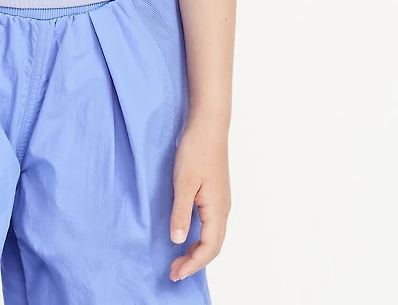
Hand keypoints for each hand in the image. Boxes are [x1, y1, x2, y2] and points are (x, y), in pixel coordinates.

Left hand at [168, 118, 230, 282]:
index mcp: (217, 210)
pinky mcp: (215, 193)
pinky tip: (186, 233)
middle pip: (213, 246)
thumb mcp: (184, 182)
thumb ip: (181, 212)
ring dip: (197, 251)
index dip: (192, 264)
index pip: (208, 248)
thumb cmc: (196, 150)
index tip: (174, 273)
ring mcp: (220, 201)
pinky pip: (210, 224)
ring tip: (179, 258)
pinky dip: (199, 237)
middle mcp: (223, 209)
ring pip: (213, 236)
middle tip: (174, 271)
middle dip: (195, 262)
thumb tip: (178, 240)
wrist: (208, 125)